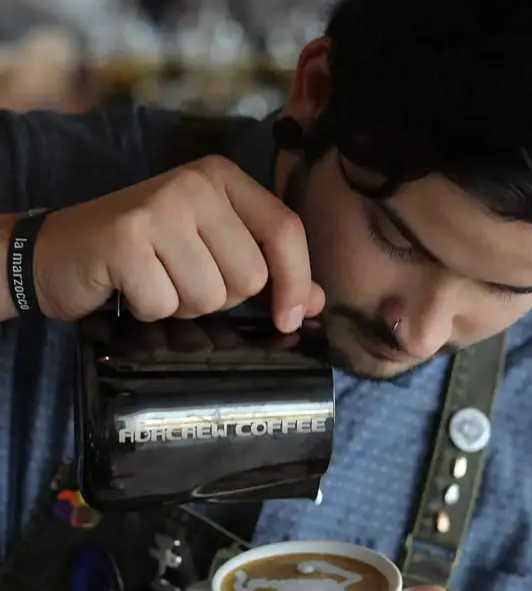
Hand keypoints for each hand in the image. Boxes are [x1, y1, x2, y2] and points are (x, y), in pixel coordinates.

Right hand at [34, 155, 324, 328]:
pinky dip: (150, 311)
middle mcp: (194, 184)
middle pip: (249, 276)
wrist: (62, 251)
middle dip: (220, 298)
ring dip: (184, 306)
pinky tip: (131, 289)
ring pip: (210, 296)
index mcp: (222, 178)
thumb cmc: (145, 255)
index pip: (285, 229)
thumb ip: (266, 271)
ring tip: (156, 282)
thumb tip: (315, 302)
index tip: (290, 318)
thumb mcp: (210, 251)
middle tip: (183, 280)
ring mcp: (158, 208)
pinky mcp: (125, 240)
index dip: (296, 281)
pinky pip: (165, 305)